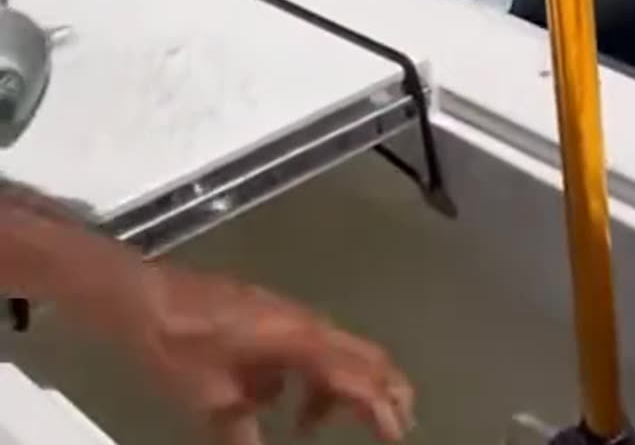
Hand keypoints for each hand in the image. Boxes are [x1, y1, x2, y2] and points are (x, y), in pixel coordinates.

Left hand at [110, 264, 413, 444]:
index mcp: (299, 342)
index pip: (358, 379)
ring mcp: (292, 316)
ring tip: (310, 429)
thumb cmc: (178, 345)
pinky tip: (273, 399)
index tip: (397, 436)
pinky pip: (311, 348)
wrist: (144, 297)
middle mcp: (307, 325)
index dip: (382, 411)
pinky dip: (309, 379)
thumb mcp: (209, 400)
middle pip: (368, 357)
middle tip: (397, 426)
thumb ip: (242, 432)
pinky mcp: (274, 316)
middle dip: (388, 392)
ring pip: (339, 354)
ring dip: (338, 391)